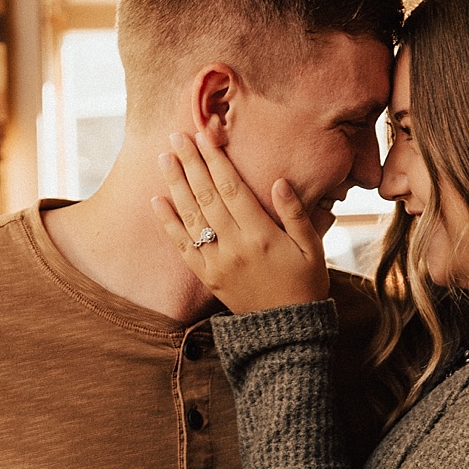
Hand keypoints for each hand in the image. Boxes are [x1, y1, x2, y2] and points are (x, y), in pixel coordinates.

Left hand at [151, 128, 329, 312]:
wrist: (287, 332)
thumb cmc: (305, 285)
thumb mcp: (312, 248)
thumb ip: (296, 214)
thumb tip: (279, 181)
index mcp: (262, 234)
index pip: (232, 188)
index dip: (216, 160)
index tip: (204, 136)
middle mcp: (235, 245)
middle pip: (206, 196)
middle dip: (190, 163)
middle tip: (176, 136)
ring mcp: (217, 262)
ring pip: (191, 216)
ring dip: (175, 185)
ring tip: (164, 158)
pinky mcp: (206, 276)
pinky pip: (182, 246)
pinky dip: (168, 223)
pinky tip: (157, 200)